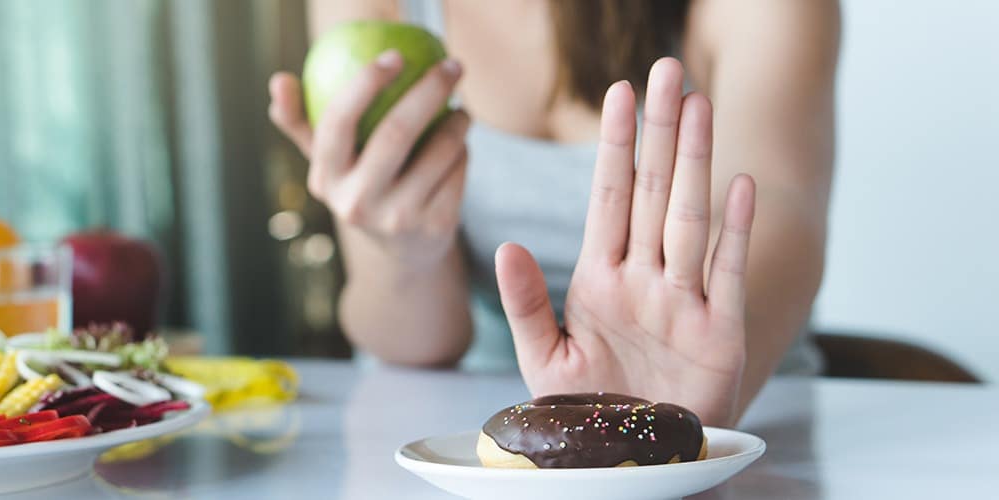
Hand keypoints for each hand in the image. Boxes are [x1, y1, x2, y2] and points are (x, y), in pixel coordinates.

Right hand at [268, 50, 468, 267]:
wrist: (404, 250)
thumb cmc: (362, 186)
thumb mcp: (329, 163)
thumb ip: (301, 122)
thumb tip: (278, 80)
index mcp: (326, 179)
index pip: (337, 122)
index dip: (365, 83)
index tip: (394, 56)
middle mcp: (357, 202)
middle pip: (396, 132)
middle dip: (429, 90)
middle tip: (451, 66)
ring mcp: (397, 219)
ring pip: (439, 149)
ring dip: (458, 121)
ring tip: (460, 110)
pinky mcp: (434, 226)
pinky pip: (458, 169)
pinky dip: (463, 151)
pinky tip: (461, 147)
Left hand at [495, 58, 755, 426]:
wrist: (635, 461)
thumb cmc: (591, 410)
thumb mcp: (545, 358)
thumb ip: (527, 303)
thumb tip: (506, 245)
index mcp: (601, 280)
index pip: (608, 198)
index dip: (614, 146)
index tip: (618, 94)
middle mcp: (645, 280)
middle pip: (652, 193)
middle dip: (659, 133)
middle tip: (667, 71)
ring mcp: (684, 302)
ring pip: (689, 219)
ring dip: (695, 164)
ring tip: (700, 106)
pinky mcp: (719, 334)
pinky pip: (728, 274)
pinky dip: (735, 232)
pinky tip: (741, 185)